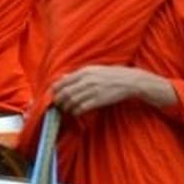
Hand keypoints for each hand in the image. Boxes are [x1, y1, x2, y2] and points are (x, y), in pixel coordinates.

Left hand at [52, 65, 175, 115]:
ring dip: (66, 107)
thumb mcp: (93, 70)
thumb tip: (62, 77)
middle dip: (59, 101)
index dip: (56, 91)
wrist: (129, 81)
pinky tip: (75, 113)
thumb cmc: (110, 75)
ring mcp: (93, 90)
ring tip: (66, 109)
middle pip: (65, 93)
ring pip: (72, 101)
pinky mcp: (99, 100)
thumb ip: (77, 74)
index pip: (63, 82)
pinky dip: (75, 112)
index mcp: (84, 71)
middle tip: (58, 105)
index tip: (54, 95)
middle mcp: (87, 80)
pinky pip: (82, 108)